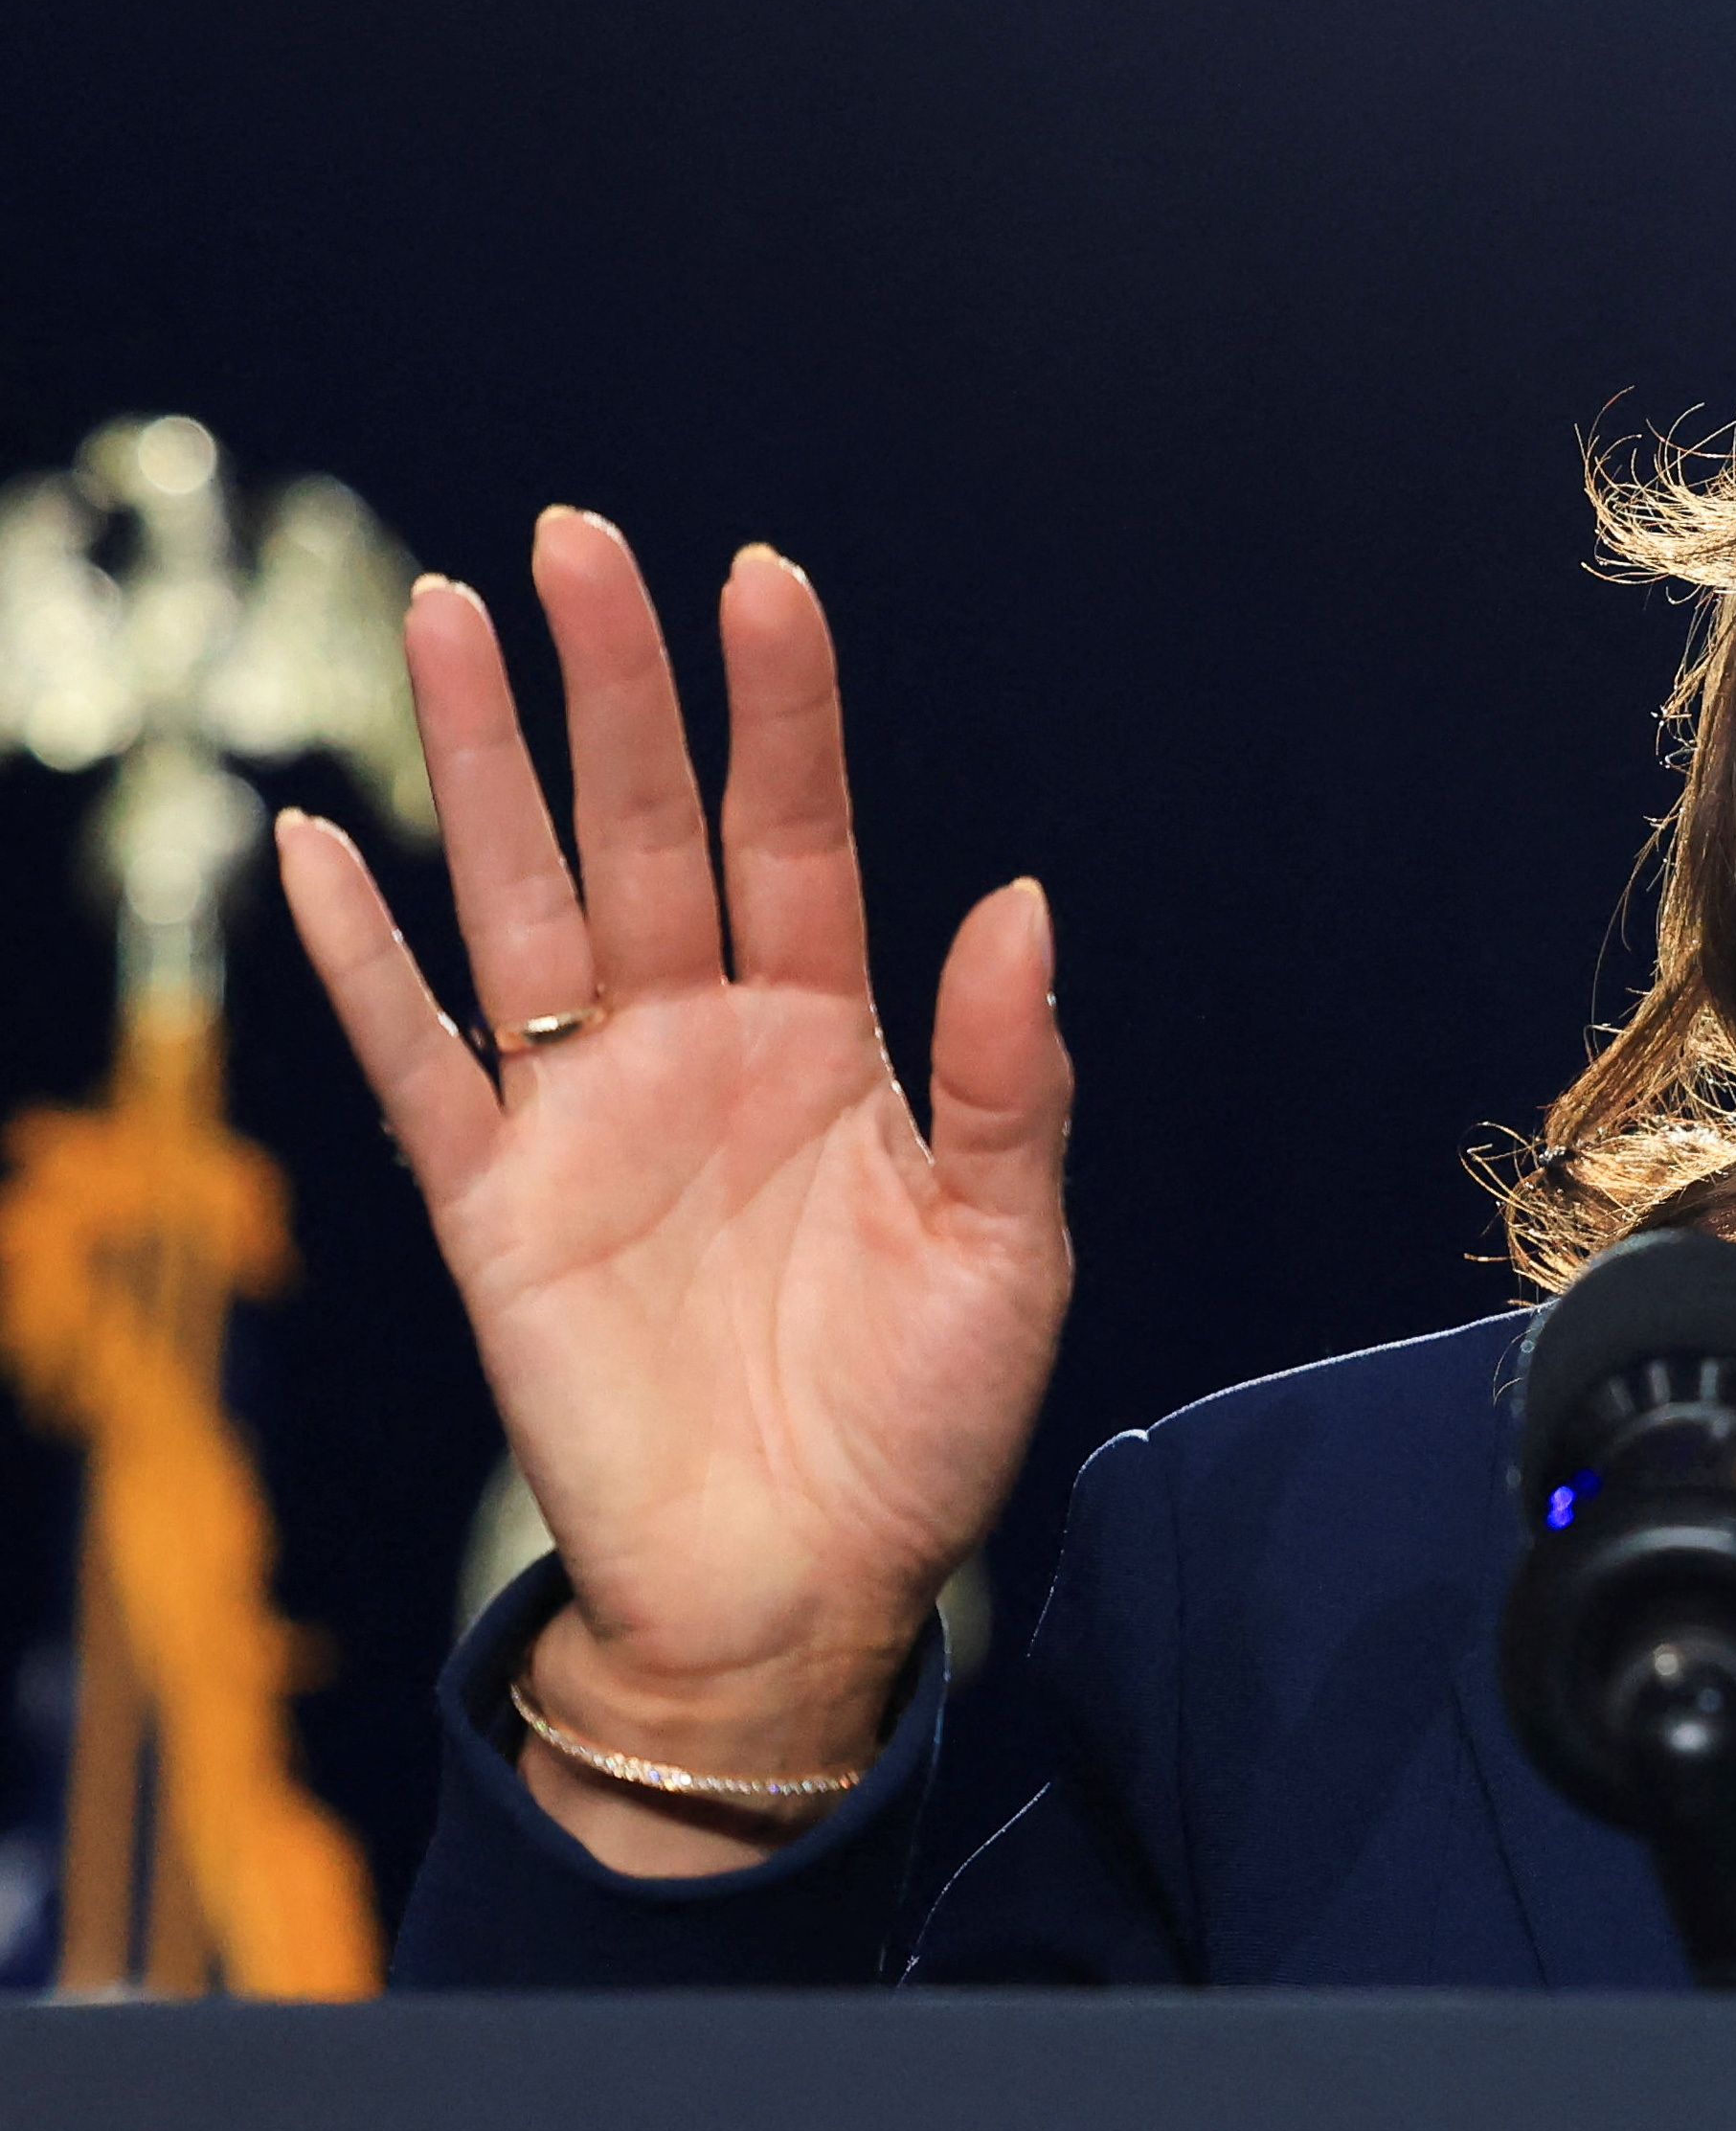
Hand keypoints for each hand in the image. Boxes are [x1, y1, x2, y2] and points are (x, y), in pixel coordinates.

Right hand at [278, 511, 1070, 1867]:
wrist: (805, 1592)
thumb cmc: (924, 1424)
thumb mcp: (1011, 1245)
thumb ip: (1007, 1078)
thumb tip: (1018, 902)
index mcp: (835, 1040)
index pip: (796, 833)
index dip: (778, 710)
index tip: (759, 576)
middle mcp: (702, 1047)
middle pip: (645, 829)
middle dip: (613, 685)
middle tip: (573, 538)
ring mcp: (588, 1117)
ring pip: (522, 901)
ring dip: (484, 763)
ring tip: (447, 614)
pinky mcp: (494, 1210)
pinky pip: (419, 1063)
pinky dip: (363, 961)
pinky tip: (323, 846)